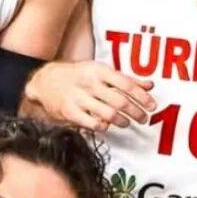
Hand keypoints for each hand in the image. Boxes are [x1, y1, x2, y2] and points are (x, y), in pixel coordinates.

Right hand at [24, 60, 154, 131]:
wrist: (44, 81)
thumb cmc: (79, 76)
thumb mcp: (101, 72)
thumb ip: (126, 79)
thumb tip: (150, 85)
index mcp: (99, 70)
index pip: (127, 84)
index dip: (142, 97)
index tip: (152, 106)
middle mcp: (89, 83)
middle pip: (120, 101)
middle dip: (136, 112)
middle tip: (144, 118)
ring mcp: (78, 98)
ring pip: (109, 114)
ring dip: (123, 121)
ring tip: (127, 122)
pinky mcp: (70, 112)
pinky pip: (93, 124)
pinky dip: (104, 126)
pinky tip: (108, 125)